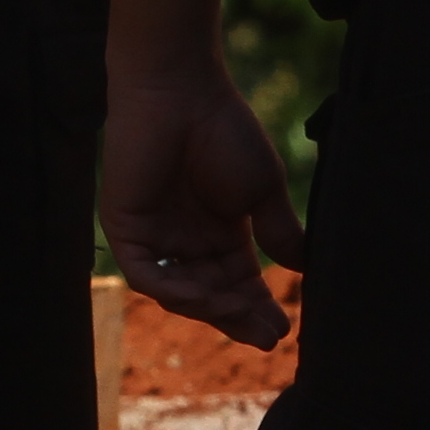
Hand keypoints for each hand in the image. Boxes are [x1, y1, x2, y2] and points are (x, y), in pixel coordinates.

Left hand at [104, 54, 303, 348]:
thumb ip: (278, 232)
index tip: (283, 333)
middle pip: (210, 294)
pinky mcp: (126, 229)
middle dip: (237, 317)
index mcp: (218, 231)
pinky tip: (205, 295)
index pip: (237, 283)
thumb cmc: (223, 131)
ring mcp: (154, 236)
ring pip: (179, 291)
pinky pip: (147, 274)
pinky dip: (175, 288)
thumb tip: (303, 270)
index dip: (257, 309)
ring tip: (242, 315)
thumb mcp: (261, 189)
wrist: (181, 92)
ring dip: (210, 307)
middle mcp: (185, 240)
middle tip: (268, 338)